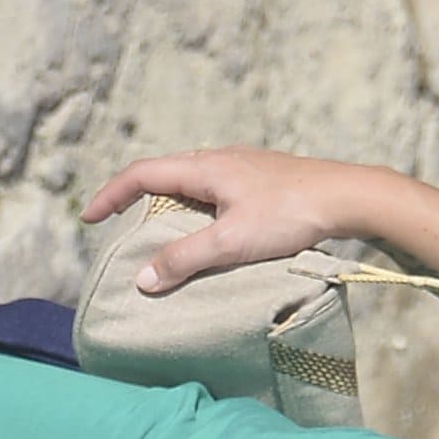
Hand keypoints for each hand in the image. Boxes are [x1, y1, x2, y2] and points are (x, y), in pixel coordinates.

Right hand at [85, 151, 358, 294]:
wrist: (348, 196)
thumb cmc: (290, 214)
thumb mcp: (232, 242)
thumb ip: (186, 259)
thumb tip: (144, 279)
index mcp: (204, 167)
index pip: (142, 174)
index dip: (111, 195)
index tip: (89, 218)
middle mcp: (219, 159)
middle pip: (164, 174)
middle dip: (136, 199)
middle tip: (119, 226)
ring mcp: (243, 167)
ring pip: (191, 182)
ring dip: (168, 205)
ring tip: (159, 233)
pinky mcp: (262, 180)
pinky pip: (215, 190)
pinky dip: (196, 209)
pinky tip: (209, 230)